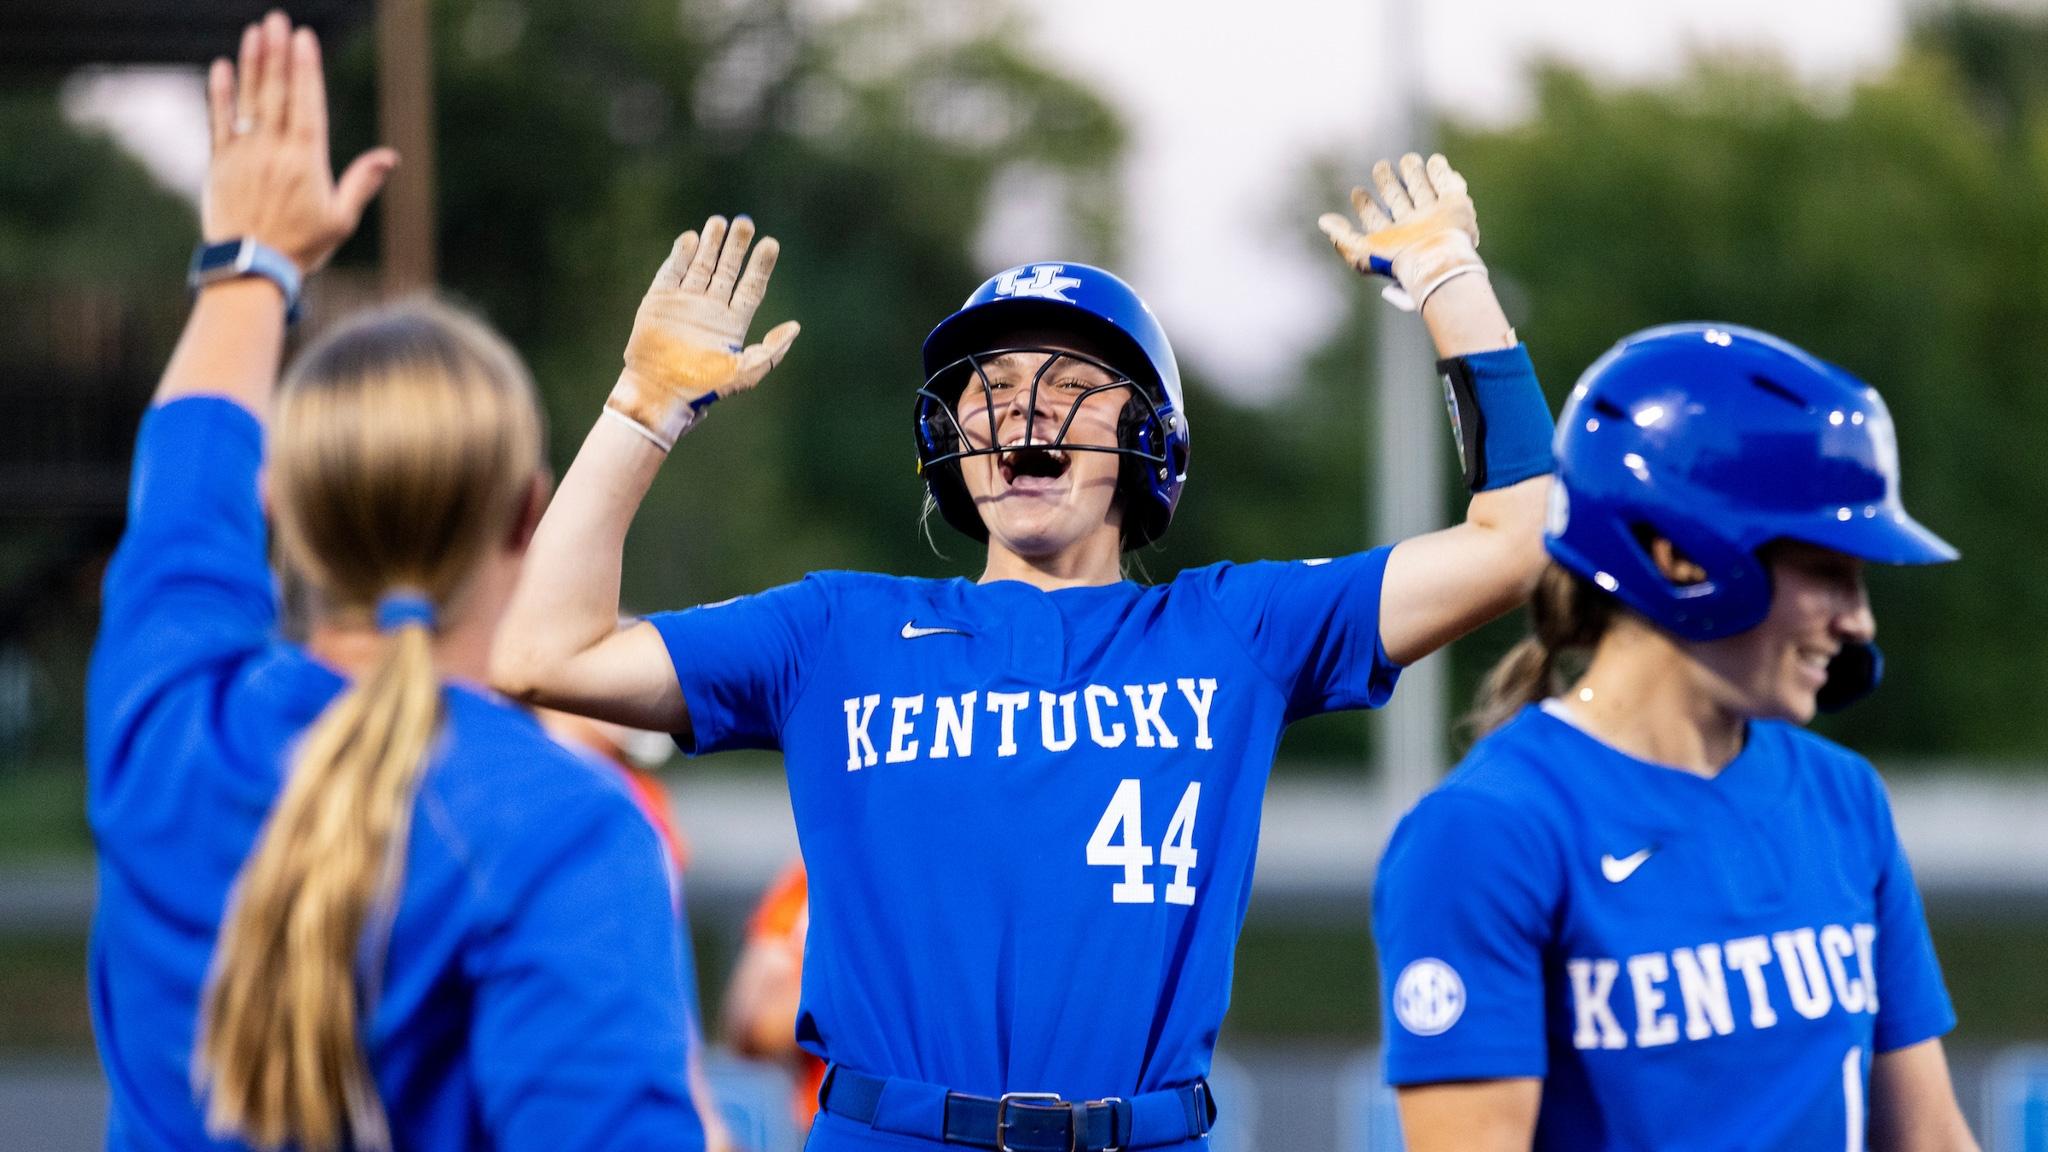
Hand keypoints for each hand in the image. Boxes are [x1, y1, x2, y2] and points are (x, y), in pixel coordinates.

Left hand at [202, 11, 396, 274]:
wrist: (250, 267)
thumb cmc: (301, 246)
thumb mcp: (341, 220)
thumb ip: (362, 182)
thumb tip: (390, 157)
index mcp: (306, 161)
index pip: (306, 103)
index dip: (304, 68)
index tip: (303, 38)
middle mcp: (273, 151)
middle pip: (276, 92)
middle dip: (277, 53)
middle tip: (277, 20)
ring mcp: (243, 154)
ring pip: (248, 100)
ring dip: (251, 63)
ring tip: (254, 32)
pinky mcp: (219, 163)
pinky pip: (219, 121)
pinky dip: (220, 94)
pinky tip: (221, 68)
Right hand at [608, 215, 801, 448]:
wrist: (662, 392)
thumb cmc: (705, 386)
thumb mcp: (747, 372)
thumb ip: (772, 350)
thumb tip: (795, 327)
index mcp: (732, 323)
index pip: (751, 287)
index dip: (760, 265)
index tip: (771, 243)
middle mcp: (710, 309)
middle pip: (727, 270)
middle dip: (735, 247)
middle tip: (744, 222)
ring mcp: (684, 303)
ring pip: (700, 266)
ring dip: (709, 244)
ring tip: (719, 221)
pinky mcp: (659, 301)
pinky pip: (671, 273)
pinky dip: (679, 255)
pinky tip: (690, 239)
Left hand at [1319, 152, 1484, 312]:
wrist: (1434, 261)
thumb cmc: (1398, 261)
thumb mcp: (1361, 254)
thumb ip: (1342, 237)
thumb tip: (1323, 220)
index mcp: (1392, 239)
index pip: (1375, 219)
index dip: (1365, 205)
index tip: (1357, 191)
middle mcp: (1413, 227)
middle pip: (1398, 201)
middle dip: (1388, 183)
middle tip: (1380, 166)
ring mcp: (1435, 216)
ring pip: (1423, 190)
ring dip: (1414, 174)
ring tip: (1408, 159)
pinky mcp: (1456, 207)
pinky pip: (1449, 186)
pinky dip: (1442, 172)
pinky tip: (1434, 161)